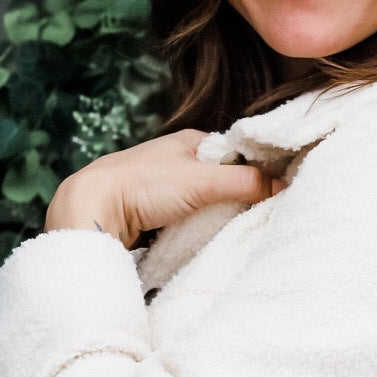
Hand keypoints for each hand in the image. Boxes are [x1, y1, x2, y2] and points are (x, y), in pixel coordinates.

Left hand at [45, 130, 274, 245]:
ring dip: (216, 214)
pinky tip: (202, 236)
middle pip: (222, 179)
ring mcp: (164, 186)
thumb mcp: (203, 181)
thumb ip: (246, 183)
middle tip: (255, 214)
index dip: (257, 171)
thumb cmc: (142, 185)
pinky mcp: (153, 210)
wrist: (92, 209)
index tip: (276, 190)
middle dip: (237, 196)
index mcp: (191, 140)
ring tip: (230, 228)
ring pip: (204, 200)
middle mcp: (178, 159)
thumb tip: (284, 186)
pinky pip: (187, 217)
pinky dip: (196, 226)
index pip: (237, 153)